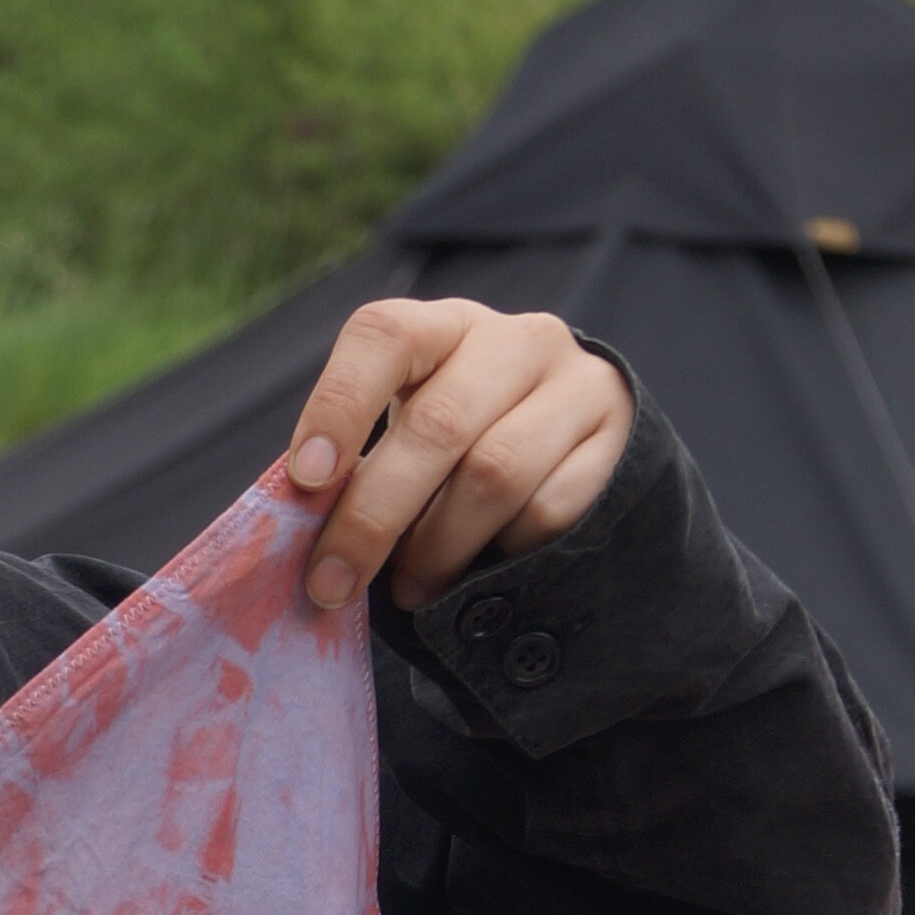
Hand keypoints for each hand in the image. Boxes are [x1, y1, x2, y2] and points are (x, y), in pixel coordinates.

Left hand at [270, 297, 634, 617]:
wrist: (584, 439)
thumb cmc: (465, 442)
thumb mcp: (411, 427)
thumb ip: (361, 461)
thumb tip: (295, 524)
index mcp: (446, 325)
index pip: (386, 336)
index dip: (339, 405)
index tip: (305, 479)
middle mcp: (517, 340)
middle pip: (437, 425)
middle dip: (373, 516)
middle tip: (332, 583)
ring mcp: (577, 385)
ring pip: (495, 473)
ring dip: (438, 546)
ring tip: (408, 589)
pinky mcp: (619, 438)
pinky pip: (550, 510)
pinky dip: (503, 552)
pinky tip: (482, 568)